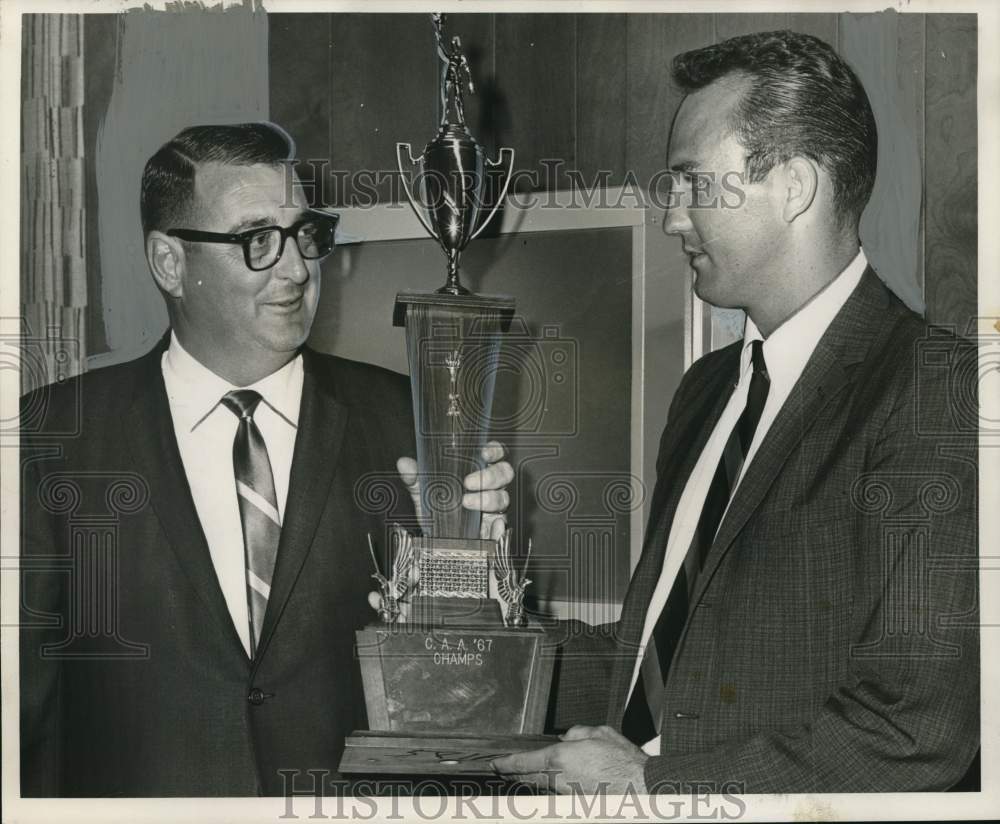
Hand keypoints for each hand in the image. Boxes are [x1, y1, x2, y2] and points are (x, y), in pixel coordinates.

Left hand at [396, 441, 513, 540]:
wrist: (434, 538)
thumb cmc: (435, 507)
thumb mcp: (423, 491)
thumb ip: (415, 477)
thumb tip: (404, 464)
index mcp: (477, 470)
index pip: (495, 453)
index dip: (494, 450)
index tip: (483, 453)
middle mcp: (490, 486)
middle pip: (505, 473)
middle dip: (490, 476)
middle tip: (468, 483)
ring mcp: (494, 506)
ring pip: (503, 497)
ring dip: (488, 499)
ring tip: (467, 503)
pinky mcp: (493, 528)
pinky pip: (502, 527)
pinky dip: (499, 527)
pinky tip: (493, 526)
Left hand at [491, 725, 647, 794]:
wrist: (641, 789)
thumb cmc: (623, 761)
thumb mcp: (600, 733)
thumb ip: (578, 732)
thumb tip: (567, 736)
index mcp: (560, 758)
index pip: (524, 762)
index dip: (506, 763)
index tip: (494, 763)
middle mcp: (559, 779)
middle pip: (527, 778)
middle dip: (513, 774)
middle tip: (501, 770)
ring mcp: (566, 795)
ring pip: (541, 787)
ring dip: (529, 781)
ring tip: (520, 775)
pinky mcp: (576, 804)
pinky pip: (555, 794)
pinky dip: (548, 787)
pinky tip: (549, 783)